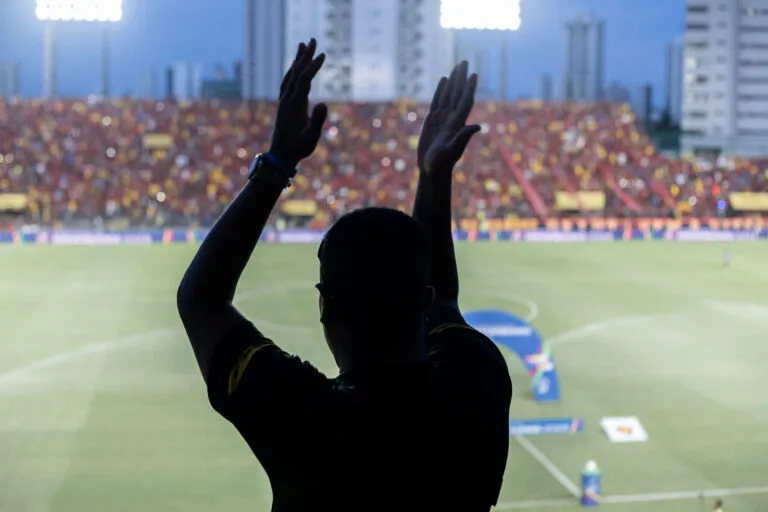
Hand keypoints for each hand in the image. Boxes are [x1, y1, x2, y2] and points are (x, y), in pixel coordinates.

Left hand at [269, 39, 327, 167]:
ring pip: (290, 75)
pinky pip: (287, 82)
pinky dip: (292, 71)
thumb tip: (324, 103)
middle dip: (305, 55)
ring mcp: (284, 101)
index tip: (323, 54)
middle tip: (312, 39)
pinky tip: (295, 70)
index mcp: (295, 104)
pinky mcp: (283, 105)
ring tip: (302, 46)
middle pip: (296, 72)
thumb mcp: (311, 137)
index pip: (305, 79)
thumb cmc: (298, 148)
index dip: (313, 66)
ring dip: (297, 60)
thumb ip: (317, 120)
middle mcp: (287, 99)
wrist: (280, 156)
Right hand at [417, 61, 480, 176]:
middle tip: (465, 62)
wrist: (432, 169)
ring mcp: (442, 118)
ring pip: (448, 95)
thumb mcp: (452, 150)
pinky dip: (441, 90)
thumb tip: (478, 126)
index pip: (465, 101)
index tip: (474, 74)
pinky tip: (444, 80)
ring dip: (453, 81)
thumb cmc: (442, 163)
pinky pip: (437, 101)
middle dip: (461, 78)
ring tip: (457, 67)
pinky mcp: (432, 120)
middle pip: (458, 94)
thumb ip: (463, 137)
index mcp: (458, 123)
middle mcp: (452, 118)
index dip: (469, 88)